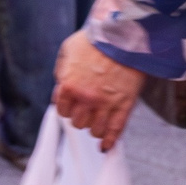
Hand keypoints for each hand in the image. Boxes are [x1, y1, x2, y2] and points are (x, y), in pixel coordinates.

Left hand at [54, 32, 146, 151]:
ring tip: (96, 120)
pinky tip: (106, 147)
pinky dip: (109, 142)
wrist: (123, 37)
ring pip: (95, 130)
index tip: (71, 105)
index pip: (62, 110)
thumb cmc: (94, 42)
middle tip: (85, 110)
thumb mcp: (68, 52)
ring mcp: (106, 104)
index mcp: (68, 85)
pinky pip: (115, 131)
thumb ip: (62, 72)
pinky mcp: (124, 107)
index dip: (66, 108)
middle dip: (80, 117)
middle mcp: (86, 98)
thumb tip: (61, 87)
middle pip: (78, 123)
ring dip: (94, 128)